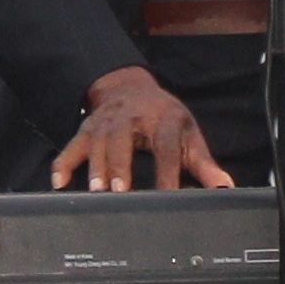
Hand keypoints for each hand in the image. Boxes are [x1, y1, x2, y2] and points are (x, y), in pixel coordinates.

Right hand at [54, 66, 235, 190]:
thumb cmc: (164, 117)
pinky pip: (72, 146)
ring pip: (97, 143)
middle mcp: (130, 117)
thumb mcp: (187, 135)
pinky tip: (59, 184)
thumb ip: (204, 164)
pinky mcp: (87, 128)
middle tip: (119, 191)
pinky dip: (64, 164)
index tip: (168, 196)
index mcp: (162, 119)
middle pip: (122, 139)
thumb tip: (225, 189)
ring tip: (96, 192)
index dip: (167, 171)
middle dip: (120, 164)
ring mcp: (105, 122)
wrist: (131, 88)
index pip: (165, 146)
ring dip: (95, 166)